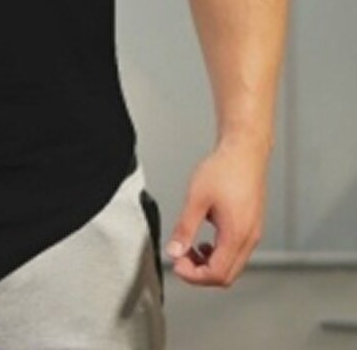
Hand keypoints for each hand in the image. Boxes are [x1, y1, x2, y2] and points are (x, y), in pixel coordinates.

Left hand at [164, 139, 268, 286]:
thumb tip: (174, 250)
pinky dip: (218, 253)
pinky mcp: (252, 226)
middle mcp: (249, 238)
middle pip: (226, 276)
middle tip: (180, 258)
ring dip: (209, 263)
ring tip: (189, 248)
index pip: (217, 274)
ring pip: (232, 265)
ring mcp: (253, 233)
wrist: (244, 151)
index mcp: (236, 235)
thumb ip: (185, 228)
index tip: (176, 263)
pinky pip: (236, 252)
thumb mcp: (196, 198)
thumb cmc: (224, 169)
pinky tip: (204, 240)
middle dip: (200, 273)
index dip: (193, 275)